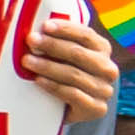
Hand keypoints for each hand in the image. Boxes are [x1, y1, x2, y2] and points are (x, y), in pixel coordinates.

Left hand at [25, 0, 119, 126]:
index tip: (45, 26)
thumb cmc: (62, 74)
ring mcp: (104, 90)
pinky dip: (53, 86)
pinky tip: (38, 81)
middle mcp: (108, 69)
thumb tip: (34, 28)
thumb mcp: (62, 56)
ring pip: (74, 75)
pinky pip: (73, 95)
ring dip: (48, 66)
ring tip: (27, 61)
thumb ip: (56, 41)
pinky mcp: (96, 109)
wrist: (70, 109)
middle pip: (79, 54)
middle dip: (53, 46)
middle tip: (31, 41)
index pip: (86, 35)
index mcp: (102, 50)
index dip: (66, 29)